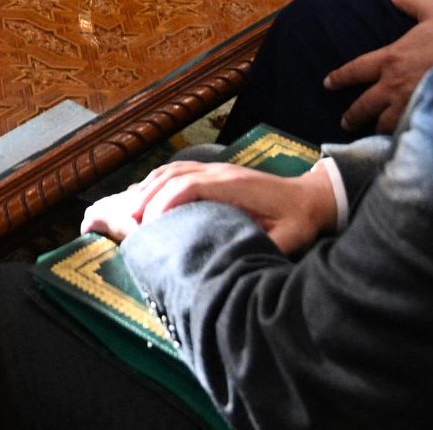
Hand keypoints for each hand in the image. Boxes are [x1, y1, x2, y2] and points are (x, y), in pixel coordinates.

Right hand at [83, 161, 336, 254]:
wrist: (313, 196)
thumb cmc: (299, 220)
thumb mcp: (288, 238)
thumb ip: (263, 246)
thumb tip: (236, 263)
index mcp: (232, 185)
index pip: (187, 185)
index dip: (163, 204)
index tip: (146, 229)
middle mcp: (217, 172)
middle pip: (168, 176)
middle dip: (141, 199)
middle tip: (120, 226)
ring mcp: (213, 169)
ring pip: (167, 171)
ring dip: (142, 190)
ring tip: (121, 214)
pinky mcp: (211, 173)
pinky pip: (174, 172)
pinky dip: (152, 183)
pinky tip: (140, 198)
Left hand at [325, 0, 432, 133]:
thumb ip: (411, 0)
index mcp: (391, 59)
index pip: (356, 69)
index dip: (340, 77)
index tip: (328, 83)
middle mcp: (394, 85)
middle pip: (364, 104)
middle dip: (352, 114)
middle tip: (345, 122)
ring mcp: (409, 105)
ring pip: (384, 123)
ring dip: (375, 128)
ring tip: (371, 134)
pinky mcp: (427, 119)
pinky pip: (406, 132)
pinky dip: (399, 137)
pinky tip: (398, 142)